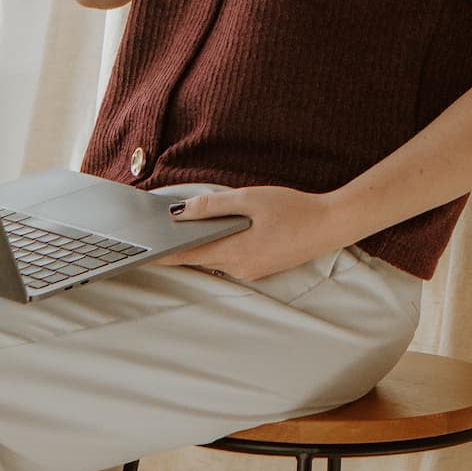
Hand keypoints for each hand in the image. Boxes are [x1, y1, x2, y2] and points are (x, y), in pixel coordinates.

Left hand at [150, 186, 347, 283]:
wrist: (330, 225)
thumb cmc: (294, 209)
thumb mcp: (250, 199)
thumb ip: (214, 206)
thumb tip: (182, 212)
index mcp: (233, 252)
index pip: (186, 255)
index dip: (162, 254)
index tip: (141, 254)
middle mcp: (239, 268)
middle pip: (198, 258)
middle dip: (179, 247)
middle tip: (159, 235)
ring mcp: (251, 270)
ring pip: (215, 259)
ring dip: (201, 246)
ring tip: (185, 230)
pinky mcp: (261, 267)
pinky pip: (231, 259)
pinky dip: (219, 247)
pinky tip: (220, 232)